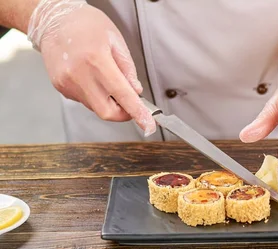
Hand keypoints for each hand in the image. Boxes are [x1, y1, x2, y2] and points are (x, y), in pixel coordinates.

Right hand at [28, 0, 155, 134]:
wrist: (54, 19)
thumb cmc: (85, 24)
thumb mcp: (115, 40)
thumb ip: (128, 69)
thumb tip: (136, 91)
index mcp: (96, 60)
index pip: (122, 95)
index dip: (137, 113)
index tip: (148, 125)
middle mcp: (79, 74)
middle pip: (107, 112)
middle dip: (123, 113)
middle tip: (129, 102)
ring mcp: (67, 83)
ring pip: (95, 107)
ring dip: (107, 101)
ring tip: (104, 77)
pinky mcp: (60, 86)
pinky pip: (84, 100)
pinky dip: (94, 94)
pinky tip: (91, 76)